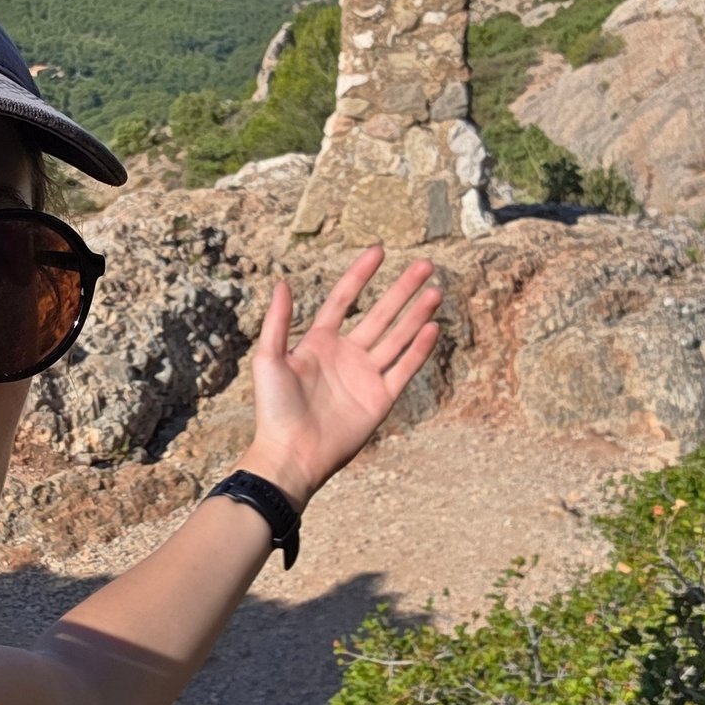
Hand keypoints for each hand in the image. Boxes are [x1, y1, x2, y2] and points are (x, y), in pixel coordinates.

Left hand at [240, 246, 441, 508]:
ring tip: (436, 291)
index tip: (379, 250)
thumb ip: (277, 322)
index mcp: (319, 342)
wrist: (291, 453)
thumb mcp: (268, 359)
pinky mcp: (380, 399)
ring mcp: (366, 376)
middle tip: (425, 265)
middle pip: (381, 314)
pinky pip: (404, 369)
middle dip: (402, 290)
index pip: (345, 299)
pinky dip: (419, 350)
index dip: (361, 274)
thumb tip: (281, 282)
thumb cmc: (274, 409)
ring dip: (416, 314)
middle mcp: (346, 355)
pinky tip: (432, 328)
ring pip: (397, 338)